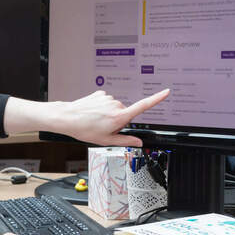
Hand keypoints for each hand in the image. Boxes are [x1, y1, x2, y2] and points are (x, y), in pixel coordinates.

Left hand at [46, 88, 168, 146]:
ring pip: (115, 108)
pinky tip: (92, 112)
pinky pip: (106, 101)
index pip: (143, 106)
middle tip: (104, 127)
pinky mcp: (101, 93)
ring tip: (95, 120)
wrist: (68, 117)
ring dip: (108, 114)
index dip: (157, 99)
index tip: (167, 92)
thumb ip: (125, 141)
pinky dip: (102, 107)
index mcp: (119, 117)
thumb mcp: (106, 140)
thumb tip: (139, 142)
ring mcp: (108, 98)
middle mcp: (116, 105)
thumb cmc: (84, 129)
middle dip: (118, 121)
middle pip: (125, 114)